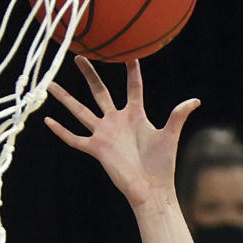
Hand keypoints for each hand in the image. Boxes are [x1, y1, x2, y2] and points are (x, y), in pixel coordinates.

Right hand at [45, 57, 199, 211]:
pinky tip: (47, 121)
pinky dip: (61, 131)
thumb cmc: (162, 165)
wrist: (151, 188)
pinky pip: (75, 139)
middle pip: (99, 92)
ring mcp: (104, 134)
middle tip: (78, 56)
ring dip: (65, 99)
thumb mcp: (170, 135)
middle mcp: (116, 121)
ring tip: (49, 85)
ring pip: (80, 111)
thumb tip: (195, 101)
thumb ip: (178, 115)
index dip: (131, 72)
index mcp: (135, 115)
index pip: (132, 88)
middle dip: (89, 74)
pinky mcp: (96, 150)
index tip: (129, 53)